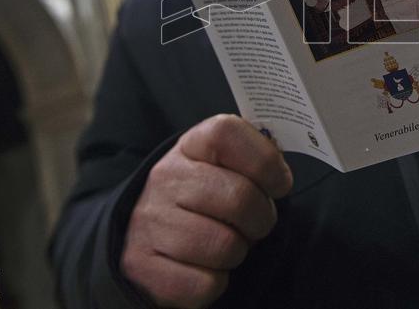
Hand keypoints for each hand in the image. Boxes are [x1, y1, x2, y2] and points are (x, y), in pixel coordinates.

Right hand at [121, 114, 292, 307]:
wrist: (138, 236)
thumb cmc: (197, 200)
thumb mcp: (219, 166)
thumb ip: (251, 160)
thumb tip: (280, 173)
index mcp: (189, 147)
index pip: (227, 133)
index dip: (265, 160)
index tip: (279, 184)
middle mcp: (165, 179)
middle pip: (239, 197)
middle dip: (262, 219)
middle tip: (255, 224)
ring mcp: (150, 223)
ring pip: (226, 246)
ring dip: (237, 253)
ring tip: (225, 245)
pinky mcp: (143, 267)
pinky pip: (206, 283)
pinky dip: (215, 282)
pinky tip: (203, 267)